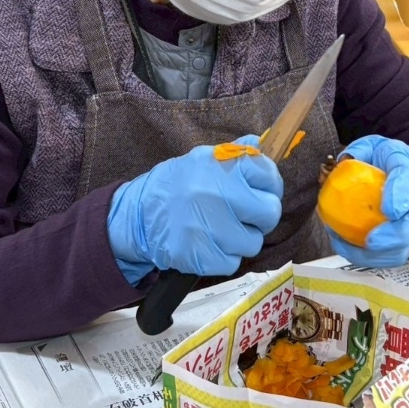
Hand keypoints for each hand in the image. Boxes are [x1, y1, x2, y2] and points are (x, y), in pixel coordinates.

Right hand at [107, 135, 283, 284]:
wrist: (139, 214)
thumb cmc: (179, 184)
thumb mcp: (204, 159)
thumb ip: (237, 154)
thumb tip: (263, 145)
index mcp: (220, 163)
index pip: (268, 174)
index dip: (268, 185)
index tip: (258, 190)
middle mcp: (215, 192)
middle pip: (269, 212)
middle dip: (260, 216)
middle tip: (244, 215)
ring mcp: (207, 226)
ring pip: (253, 242)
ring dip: (241, 239)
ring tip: (221, 229)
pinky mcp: (199, 255)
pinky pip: (232, 262)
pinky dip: (223, 257)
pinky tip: (208, 243)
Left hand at [326, 136, 408, 267]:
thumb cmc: (392, 162)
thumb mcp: (376, 146)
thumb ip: (360, 150)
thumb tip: (342, 162)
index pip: (408, 176)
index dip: (400, 194)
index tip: (390, 210)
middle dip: (396, 236)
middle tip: (371, 241)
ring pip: (405, 247)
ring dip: (376, 254)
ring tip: (344, 242)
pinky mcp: (403, 242)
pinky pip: (389, 256)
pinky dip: (366, 257)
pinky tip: (343, 245)